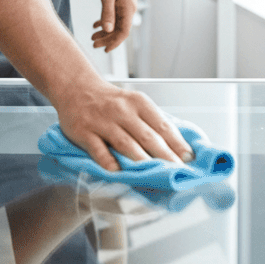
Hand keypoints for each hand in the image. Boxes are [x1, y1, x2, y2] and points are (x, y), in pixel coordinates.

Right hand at [52, 79, 194, 171]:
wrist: (75, 87)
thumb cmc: (109, 101)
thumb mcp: (133, 103)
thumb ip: (151, 122)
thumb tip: (176, 148)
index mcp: (138, 102)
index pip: (162, 125)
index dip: (177, 144)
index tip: (189, 159)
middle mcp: (121, 111)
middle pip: (148, 137)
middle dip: (165, 157)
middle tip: (178, 172)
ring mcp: (102, 121)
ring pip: (126, 144)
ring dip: (143, 162)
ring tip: (156, 176)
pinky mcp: (84, 131)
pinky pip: (98, 150)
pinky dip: (109, 161)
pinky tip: (118, 172)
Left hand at [91, 0, 137, 51]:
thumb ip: (107, 13)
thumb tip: (108, 30)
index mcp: (128, 9)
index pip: (123, 32)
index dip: (114, 43)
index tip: (104, 50)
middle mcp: (128, 9)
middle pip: (119, 30)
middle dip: (107, 38)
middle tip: (93, 44)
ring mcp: (124, 5)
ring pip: (115, 23)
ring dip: (105, 31)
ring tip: (92, 36)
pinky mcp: (119, 0)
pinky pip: (113, 16)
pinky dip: (105, 21)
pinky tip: (95, 24)